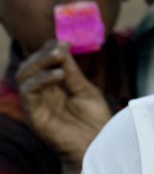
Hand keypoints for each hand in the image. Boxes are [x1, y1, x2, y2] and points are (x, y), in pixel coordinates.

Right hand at [16, 40, 111, 170]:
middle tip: (61, 47)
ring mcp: (37, 104)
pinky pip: (29, 92)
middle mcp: (43, 94)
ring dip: (40, 61)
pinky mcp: (35, 116)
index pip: (42, 61)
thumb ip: (72, 71)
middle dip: (43, 52)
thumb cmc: (94, 119)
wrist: (97, 145)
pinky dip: (41, 78)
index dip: (50, 48)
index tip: (67, 41)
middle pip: (30, 66)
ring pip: (24, 76)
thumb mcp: (85, 88)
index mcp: (54, 86)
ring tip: (59, 55)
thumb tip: (62, 46)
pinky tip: (60, 74)